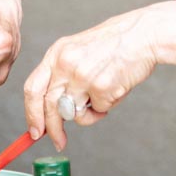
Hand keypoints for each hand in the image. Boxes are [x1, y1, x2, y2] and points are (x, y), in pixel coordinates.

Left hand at [22, 7, 158, 149]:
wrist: (143, 34)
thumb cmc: (115, 43)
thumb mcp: (78, 50)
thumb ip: (63, 75)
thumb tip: (52, 110)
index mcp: (57, 53)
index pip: (33, 89)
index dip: (32, 113)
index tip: (35, 130)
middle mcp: (65, 64)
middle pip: (49, 106)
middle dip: (53, 129)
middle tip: (59, 141)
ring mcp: (82, 76)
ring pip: (74, 114)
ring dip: (88, 114)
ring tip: (103, 97)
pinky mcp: (101, 87)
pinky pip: (98, 111)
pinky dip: (107, 107)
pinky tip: (116, 88)